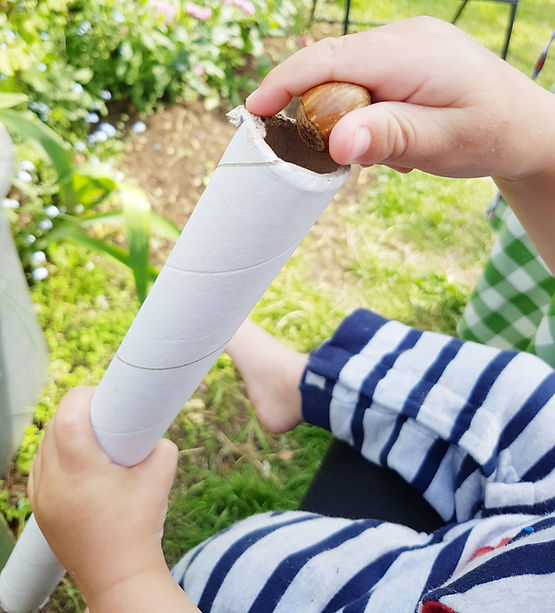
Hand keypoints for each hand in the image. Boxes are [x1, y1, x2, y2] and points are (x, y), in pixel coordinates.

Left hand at [27, 386, 182, 609]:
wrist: (119, 575)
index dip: (84, 395)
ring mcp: (42, 497)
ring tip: (91, 435)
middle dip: (76, 410)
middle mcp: (53, 481)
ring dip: (64, 431)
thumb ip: (159, 444)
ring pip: (43, 446)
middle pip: (54, 426)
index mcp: (79, 469)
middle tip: (104, 413)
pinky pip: (40, 468)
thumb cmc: (140, 525)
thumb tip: (152, 432)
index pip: (69, 414)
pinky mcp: (41, 510)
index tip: (103, 395)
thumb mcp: (161, 474)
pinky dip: (56, 455)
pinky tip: (76, 459)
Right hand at [247, 17, 554, 180]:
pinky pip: (366, 78)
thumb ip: (391, 136)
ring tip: (388, 150)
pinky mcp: (407, 57)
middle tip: (323, 152)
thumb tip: (338, 142)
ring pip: (347, 74)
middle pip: (332, 65)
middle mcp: (403, 38)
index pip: (330, 59)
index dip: (285, 82)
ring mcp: (406, 44)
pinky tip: (395, 135)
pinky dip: (364, 110)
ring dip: (346, 115)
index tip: (254, 110)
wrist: (525, 126)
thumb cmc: (487, 135)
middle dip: (314, 107)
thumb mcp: (441, 143)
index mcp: (409, 53)